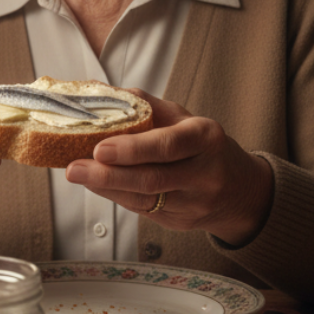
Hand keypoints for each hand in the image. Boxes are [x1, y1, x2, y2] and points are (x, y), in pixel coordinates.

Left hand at [65, 89, 273, 245]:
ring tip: (78, 174)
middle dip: (107, 175)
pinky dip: (115, 197)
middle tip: (73, 168)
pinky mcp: (181, 223)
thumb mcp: (182, 117)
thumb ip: (142, 104)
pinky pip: (142, 211)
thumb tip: (97, 90)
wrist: (239, 189)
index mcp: (206, 138)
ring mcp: (195, 203)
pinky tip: (97, 185)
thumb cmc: (200, 145)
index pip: (168, 145)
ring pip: (143, 199)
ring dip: (105, 187)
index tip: (100, 148)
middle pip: (152, 178)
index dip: (133, 149)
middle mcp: (205, 173)